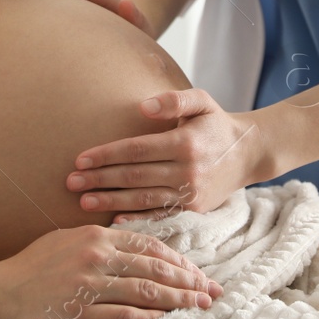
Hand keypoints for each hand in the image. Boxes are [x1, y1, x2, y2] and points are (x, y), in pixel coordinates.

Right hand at [0, 223, 222, 318]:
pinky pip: (124, 316)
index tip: (198, 272)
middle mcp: (97, 256)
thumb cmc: (31, 266)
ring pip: (146, 291)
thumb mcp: (67, 239)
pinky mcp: (81, 314)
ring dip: (178, 300)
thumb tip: (135, 246)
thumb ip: (101, 239)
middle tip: (212, 291)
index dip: (179, 260)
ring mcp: (89, 286)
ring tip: (199, 307)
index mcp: (96, 235)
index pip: (150, 246)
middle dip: (189, 280)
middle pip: (155, 268)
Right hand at [19, 0, 152, 35]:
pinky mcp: (73, 19)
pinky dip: (40, 2)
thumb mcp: (142, 31)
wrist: (135, 45)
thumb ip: (136, 18)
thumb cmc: (138, 44)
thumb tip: (127, 3)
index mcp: (108, 2)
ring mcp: (82, 9)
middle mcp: (93, 2)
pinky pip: (55, 9)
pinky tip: (18, 0)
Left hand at [66, 89, 261, 221]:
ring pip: (143, 199)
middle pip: (134, 176)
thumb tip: (143, 106)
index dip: (106, 155)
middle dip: (100, 179)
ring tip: (83, 202)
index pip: (136, 150)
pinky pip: (160, 214)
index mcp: (185, 143)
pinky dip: (137, 218)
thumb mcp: (201, 101)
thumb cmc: (216, 123)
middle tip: (70, 182)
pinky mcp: (194, 208)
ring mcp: (191, 192)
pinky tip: (114, 219)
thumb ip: (174, 100)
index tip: (80, 159)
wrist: (249, 153)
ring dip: (111, 201)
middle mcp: (188, 170)